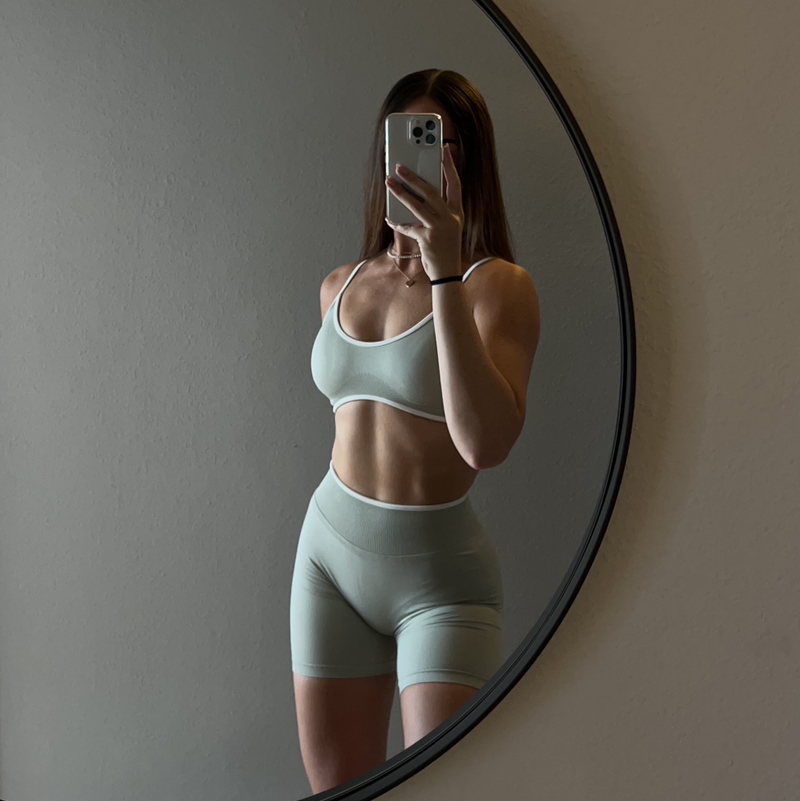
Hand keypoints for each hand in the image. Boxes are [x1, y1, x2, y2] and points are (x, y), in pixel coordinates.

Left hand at [384, 143, 463, 280]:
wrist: (447, 274)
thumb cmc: (445, 249)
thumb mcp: (447, 227)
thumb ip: (437, 210)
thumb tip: (417, 192)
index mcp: (457, 212)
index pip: (455, 183)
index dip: (450, 165)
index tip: (444, 148)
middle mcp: (451, 218)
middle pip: (431, 191)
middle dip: (413, 176)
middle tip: (399, 165)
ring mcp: (440, 228)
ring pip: (417, 205)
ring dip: (400, 192)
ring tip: (388, 182)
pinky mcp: (427, 239)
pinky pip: (408, 227)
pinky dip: (397, 222)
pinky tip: (388, 217)